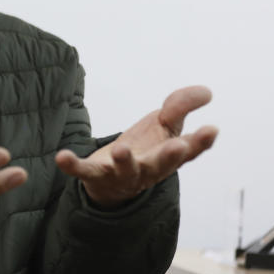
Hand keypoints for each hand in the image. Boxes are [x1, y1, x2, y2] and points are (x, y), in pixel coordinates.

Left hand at [55, 86, 217, 208]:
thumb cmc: (146, 149)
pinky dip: (73, 165)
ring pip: (125, 170)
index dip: (200, 142)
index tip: (211, 129)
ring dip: (124, 161)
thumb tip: (206, 92)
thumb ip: (180, 107)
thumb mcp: (164, 125)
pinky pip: (83, 171)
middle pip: (162, 165)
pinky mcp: (95, 175)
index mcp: (169, 157)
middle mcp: (149, 169)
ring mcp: (121, 174)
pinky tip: (62, 156)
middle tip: (178, 146)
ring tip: (121, 150)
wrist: (114, 181)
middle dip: (169, 156)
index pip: (189, 151)